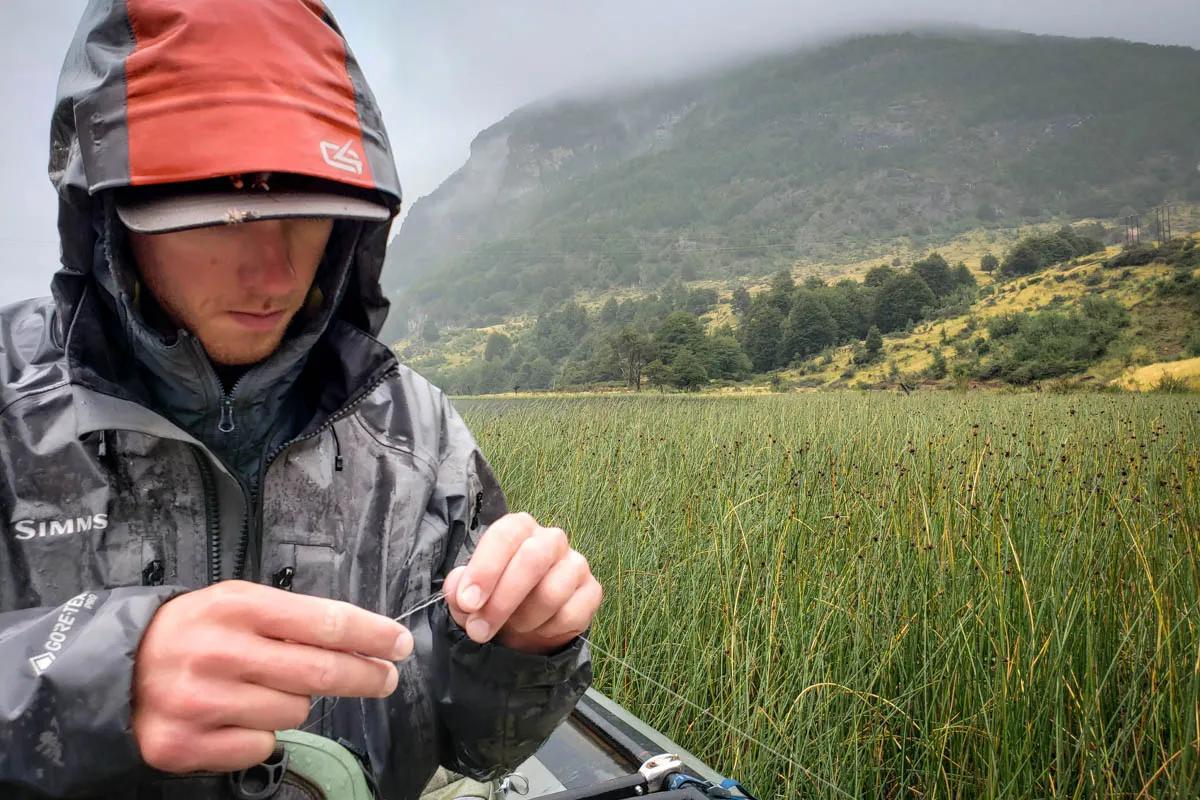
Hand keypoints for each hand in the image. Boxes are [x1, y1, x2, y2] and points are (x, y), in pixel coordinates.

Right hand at [132, 581, 412, 773]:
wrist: (115, 669)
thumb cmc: (190, 631)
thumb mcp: (235, 603)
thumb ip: (291, 618)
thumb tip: (360, 640)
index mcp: (236, 606)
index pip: (325, 622)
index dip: (371, 635)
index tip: (399, 643)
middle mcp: (220, 653)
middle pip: (320, 671)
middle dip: (365, 675)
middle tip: (384, 677)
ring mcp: (202, 702)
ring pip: (294, 711)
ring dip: (295, 703)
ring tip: (265, 688)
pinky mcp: (187, 745)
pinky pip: (261, 744)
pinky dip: (260, 733)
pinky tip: (237, 715)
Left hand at [445, 512, 601, 654]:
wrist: (527, 626)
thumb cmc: (495, 599)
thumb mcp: (469, 596)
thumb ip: (458, 590)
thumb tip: (459, 592)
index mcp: (519, 528)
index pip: (505, 534)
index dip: (485, 569)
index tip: (468, 603)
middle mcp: (551, 539)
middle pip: (533, 559)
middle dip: (502, 600)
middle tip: (479, 630)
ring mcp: (576, 563)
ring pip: (552, 591)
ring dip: (522, 619)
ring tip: (510, 628)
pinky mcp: (593, 591)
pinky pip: (571, 614)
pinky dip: (547, 631)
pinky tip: (536, 631)